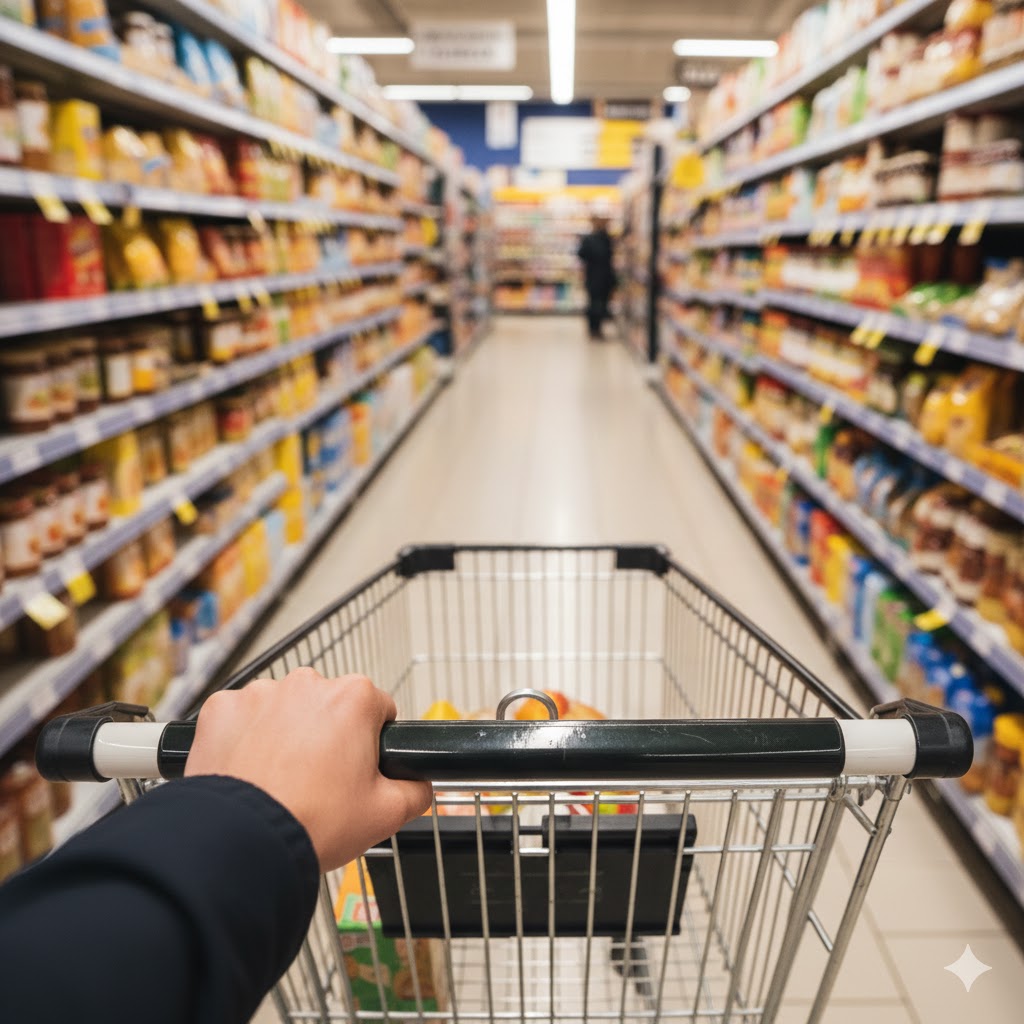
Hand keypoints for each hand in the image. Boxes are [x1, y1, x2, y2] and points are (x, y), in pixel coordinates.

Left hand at [185, 669, 431, 870]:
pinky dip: (244, 738)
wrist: (241, 843)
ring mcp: (260, 693)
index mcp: (354, 698)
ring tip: (279, 781)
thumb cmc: (313, 823)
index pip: (378, 709)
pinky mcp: (221, 709)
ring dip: (285, 734)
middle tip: (319, 782)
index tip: (358, 769)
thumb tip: (419, 782)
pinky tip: (249, 772)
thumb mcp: (387, 814)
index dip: (372, 742)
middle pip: (328, 705)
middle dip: (328, 734)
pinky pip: (241, 718)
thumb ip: (417, 790)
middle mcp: (307, 683)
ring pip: (284, 709)